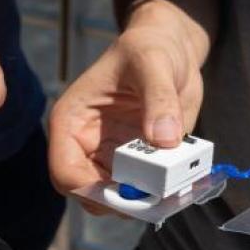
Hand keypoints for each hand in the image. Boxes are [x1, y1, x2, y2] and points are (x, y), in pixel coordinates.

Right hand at [48, 0, 207, 213]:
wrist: (171, 49)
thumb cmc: (149, 47)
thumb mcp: (153, 63)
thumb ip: (158, 99)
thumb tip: (164, 140)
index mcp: (72, 121)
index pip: (64, 171)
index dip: (89, 189)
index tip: (126, 191)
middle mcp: (86, 145)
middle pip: (89, 194)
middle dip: (121, 202)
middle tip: (158, 197)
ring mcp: (111, 157)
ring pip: (117, 199)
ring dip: (145, 201)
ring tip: (176, 188)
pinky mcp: (138, 163)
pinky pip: (145, 190)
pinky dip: (164, 193)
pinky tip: (185, 180)